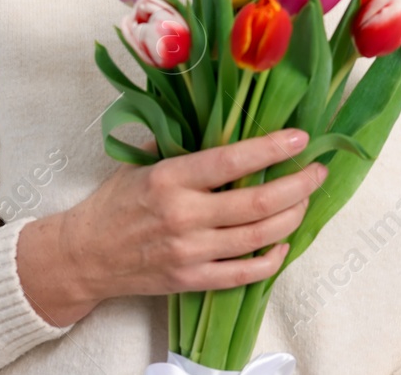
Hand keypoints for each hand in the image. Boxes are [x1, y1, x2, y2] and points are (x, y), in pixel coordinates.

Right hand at [15, 129, 327, 326]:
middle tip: (317, 171)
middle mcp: (182, 217)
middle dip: (297, 185)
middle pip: (256, 204)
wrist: (83, 256)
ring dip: (291, 218)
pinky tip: (283, 243)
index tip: (299, 137)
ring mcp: (188, 253)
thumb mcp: (141, 163)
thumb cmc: (114, 203)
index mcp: (170, 179)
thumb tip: (222, 118)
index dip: (271, 149)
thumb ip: (180, 143)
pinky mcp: (190, 281)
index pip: (231, 161)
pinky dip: (270, 260)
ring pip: (257, 238)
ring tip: (306, 200)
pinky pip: (242, 274)